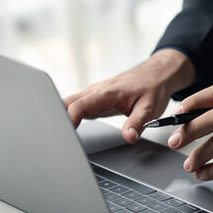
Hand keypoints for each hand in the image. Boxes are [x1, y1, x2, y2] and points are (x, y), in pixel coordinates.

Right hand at [64, 48, 194, 143]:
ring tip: (60, 136)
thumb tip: (128, 137)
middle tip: (57, 138)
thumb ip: (137, 123)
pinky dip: (68, 116)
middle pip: (65, 104)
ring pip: (67, 104)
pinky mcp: (93, 100)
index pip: (78, 106)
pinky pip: (75, 106)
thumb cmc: (152, 88)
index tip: (64, 134)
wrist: (156, 75)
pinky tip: (68, 129)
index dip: (68, 120)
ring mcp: (92, 95)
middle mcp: (95, 92)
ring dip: (61, 117)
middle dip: (57, 119)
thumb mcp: (149, 108)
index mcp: (105, 93)